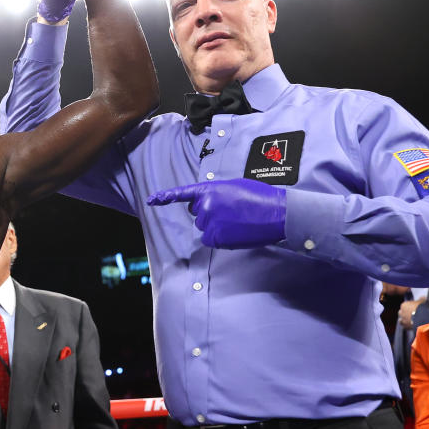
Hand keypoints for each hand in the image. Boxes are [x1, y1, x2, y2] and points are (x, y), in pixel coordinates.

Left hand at [147, 178, 285, 248]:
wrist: (277, 213)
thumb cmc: (261, 198)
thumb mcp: (235, 188)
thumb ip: (218, 194)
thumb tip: (213, 205)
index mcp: (211, 189)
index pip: (184, 194)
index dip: (165, 197)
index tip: (151, 200)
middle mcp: (205, 204)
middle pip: (198, 214)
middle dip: (210, 215)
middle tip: (232, 213)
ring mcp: (209, 221)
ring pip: (205, 228)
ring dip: (217, 227)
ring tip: (238, 222)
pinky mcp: (215, 236)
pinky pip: (211, 240)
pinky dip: (220, 239)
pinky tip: (236, 232)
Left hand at [398, 299, 423, 327]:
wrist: (422, 318)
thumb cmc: (422, 308)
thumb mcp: (422, 301)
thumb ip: (421, 299)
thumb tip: (422, 297)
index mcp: (403, 305)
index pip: (405, 305)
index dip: (409, 307)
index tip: (414, 309)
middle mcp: (401, 312)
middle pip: (401, 312)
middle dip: (405, 314)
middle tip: (412, 315)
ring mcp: (402, 320)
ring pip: (401, 320)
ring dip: (405, 320)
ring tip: (411, 321)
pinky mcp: (405, 326)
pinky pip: (405, 326)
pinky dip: (408, 326)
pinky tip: (413, 325)